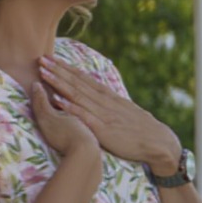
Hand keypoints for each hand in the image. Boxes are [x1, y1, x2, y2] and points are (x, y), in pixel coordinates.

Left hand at [37, 57, 178, 174]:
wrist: (160, 143)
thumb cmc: (144, 131)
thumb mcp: (128, 112)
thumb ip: (113, 105)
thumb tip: (101, 99)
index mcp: (111, 97)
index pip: (85, 79)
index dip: (68, 68)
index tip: (53, 59)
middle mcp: (106, 102)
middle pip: (78, 83)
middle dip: (58, 70)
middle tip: (41, 58)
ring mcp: (104, 114)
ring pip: (78, 95)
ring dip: (59, 83)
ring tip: (44, 73)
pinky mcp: (104, 129)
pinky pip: (84, 116)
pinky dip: (70, 107)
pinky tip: (57, 100)